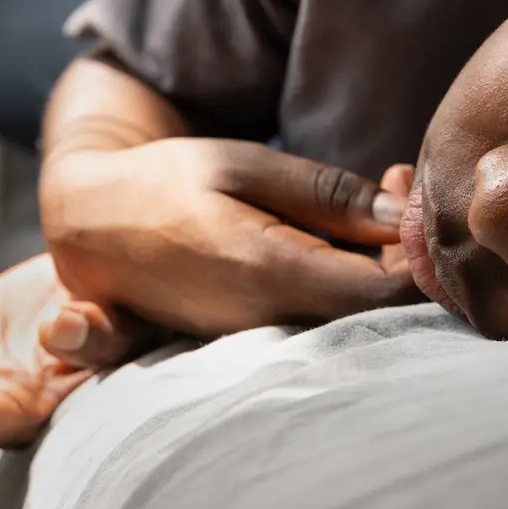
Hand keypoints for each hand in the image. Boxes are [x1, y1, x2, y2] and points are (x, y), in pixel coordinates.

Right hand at [39, 138, 419, 338]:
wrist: (89, 226)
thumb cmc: (165, 182)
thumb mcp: (245, 166)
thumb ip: (328, 195)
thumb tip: (404, 219)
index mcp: (269, 275)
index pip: (385, 293)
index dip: (418, 251)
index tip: (408, 189)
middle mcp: (269, 323)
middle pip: (376, 309)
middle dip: (405, 250)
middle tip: (395, 180)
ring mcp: (259, 340)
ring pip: (351, 314)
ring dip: (376, 258)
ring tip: (374, 193)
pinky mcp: (251, 342)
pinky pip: (320, 314)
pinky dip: (344, 271)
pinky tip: (337, 228)